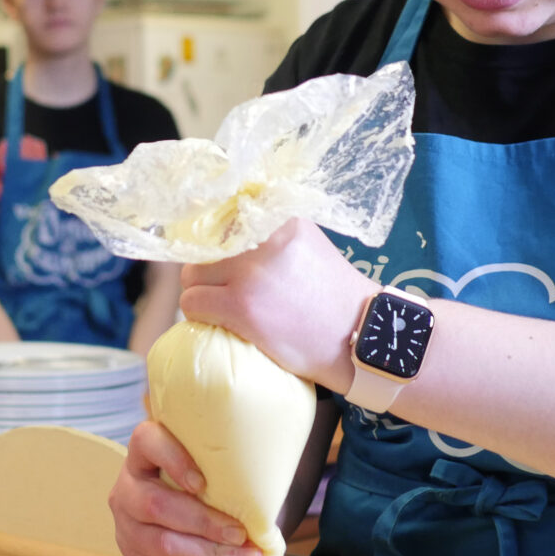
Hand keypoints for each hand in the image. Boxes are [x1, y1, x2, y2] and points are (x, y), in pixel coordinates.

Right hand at [109, 421, 262, 555]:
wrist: (197, 526)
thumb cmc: (212, 490)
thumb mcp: (217, 472)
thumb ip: (232, 472)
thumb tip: (270, 489)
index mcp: (144, 455)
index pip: (147, 441)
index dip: (172, 459)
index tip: (203, 482)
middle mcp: (128, 489)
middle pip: (156, 504)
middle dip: (204, 523)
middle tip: (241, 535)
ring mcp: (126, 528)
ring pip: (161, 544)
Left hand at [178, 219, 378, 390]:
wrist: (362, 338)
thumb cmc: (335, 300)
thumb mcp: (308, 248)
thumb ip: (273, 236)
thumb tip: (227, 231)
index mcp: (283, 220)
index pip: (225, 217)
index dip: (217, 241)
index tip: (219, 257)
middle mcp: (266, 239)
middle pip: (205, 248)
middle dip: (209, 271)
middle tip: (225, 291)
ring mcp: (251, 273)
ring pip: (192, 275)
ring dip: (202, 292)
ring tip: (224, 308)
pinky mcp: (241, 306)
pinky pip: (192, 303)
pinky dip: (199, 315)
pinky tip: (222, 323)